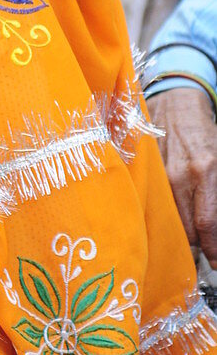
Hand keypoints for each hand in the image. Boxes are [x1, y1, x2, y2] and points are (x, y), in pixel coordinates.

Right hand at [148, 88, 216, 266]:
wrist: (175, 103)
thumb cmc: (203, 134)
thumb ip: (215, 197)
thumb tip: (215, 228)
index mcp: (205, 171)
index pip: (208, 225)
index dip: (214, 251)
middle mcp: (180, 175)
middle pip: (187, 231)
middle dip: (197, 246)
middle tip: (205, 251)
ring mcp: (158, 176)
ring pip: (169, 222)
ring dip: (179, 235)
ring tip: (187, 236)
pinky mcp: (145, 174)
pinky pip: (153, 207)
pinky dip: (162, 218)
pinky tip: (167, 219)